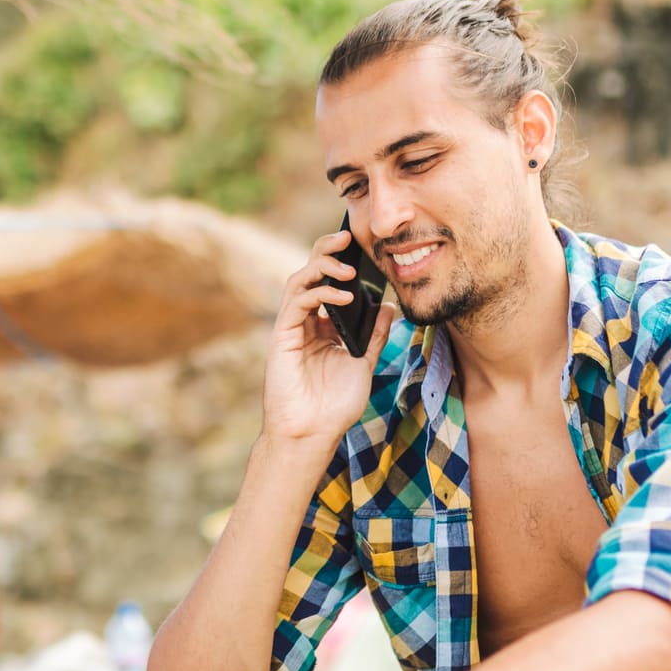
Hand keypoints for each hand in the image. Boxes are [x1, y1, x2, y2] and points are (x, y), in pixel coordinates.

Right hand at [263, 232, 398, 446]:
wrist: (312, 433)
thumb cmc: (334, 405)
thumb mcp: (363, 363)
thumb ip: (374, 336)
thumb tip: (388, 307)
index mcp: (321, 326)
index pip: (328, 283)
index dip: (340, 262)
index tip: (360, 248)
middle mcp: (304, 322)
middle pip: (309, 273)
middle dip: (326, 251)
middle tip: (346, 237)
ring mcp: (291, 328)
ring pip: (299, 280)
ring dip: (322, 267)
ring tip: (347, 267)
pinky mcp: (282, 336)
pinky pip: (296, 302)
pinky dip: (319, 293)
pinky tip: (342, 296)